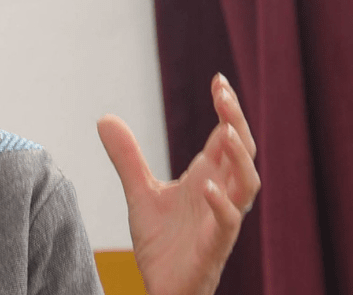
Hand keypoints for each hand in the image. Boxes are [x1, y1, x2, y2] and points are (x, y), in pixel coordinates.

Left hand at [97, 73, 259, 294]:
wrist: (164, 290)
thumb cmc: (164, 244)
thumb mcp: (140, 193)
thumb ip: (128, 158)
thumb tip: (105, 117)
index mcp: (209, 177)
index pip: (226, 135)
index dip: (226, 108)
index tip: (217, 80)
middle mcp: (222, 194)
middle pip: (243, 151)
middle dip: (236, 121)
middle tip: (223, 93)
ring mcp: (222, 221)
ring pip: (248, 184)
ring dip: (240, 158)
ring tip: (226, 131)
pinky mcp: (215, 247)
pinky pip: (228, 223)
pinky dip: (221, 204)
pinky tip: (205, 186)